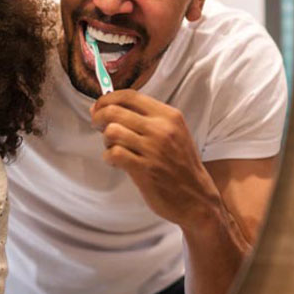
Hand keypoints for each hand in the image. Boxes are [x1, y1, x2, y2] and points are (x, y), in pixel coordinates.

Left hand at [90, 90, 222, 227]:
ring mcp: (153, 150)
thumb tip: (109, 107)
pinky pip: (113, 153)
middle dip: (99, 117)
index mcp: (169, 116)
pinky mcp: (144, 170)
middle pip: (115, 111)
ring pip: (112, 131)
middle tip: (97, 125)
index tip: (99, 106)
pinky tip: (116, 161)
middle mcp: (161, 129)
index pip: (130, 96)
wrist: (196, 197)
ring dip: (105, 139)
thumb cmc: (180, 164)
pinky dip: (108, 157)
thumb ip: (147, 119)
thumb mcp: (173, 133)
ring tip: (112, 146)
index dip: (108, 99)